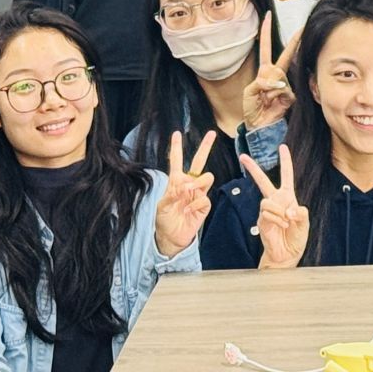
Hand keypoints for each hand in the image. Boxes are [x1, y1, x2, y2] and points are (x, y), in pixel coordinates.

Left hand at [154, 130, 216, 255]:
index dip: (176, 147)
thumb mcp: (161, 206)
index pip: (176, 161)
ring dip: (197, 182)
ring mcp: (198, 194)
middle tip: (212, 134)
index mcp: (176, 182)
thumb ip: (171, 195)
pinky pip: (204, 198)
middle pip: (199, 162)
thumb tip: (183, 187)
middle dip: (205, 147)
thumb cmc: (164, 220)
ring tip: (187, 191)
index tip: (177, 134)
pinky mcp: (204, 206)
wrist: (171, 238)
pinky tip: (187, 211)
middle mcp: (189, 185)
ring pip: (207, 177)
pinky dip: (195, 204)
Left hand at [240, 14, 299, 130]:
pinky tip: (272, 102)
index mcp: (264, 71)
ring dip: (269, 88)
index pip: (266, 48)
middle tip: (301, 28)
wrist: (258, 125)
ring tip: (265, 99)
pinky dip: (275, 95)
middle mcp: (276, 75)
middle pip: (286, 54)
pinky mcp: (290, 95)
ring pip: (279, 76)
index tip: (268, 16)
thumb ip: (259, 82)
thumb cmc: (251, 108)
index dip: (266, 32)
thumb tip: (274, 79)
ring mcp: (285, 84)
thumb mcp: (249, 92)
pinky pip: (283, 89)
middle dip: (294, 41)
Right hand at [243, 147, 309, 268]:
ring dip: (278, 211)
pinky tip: (282, 226)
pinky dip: (277, 219)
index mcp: (288, 197)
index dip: (285, 161)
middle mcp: (276, 200)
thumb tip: (289, 210)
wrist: (286, 255)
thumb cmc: (296, 238)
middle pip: (262, 180)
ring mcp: (267, 210)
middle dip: (253, 168)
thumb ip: (301, 214)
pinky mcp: (261, 220)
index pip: (286, 175)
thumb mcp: (304, 224)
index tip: (282, 147)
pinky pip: (266, 213)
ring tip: (286, 222)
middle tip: (243, 157)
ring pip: (267, 201)